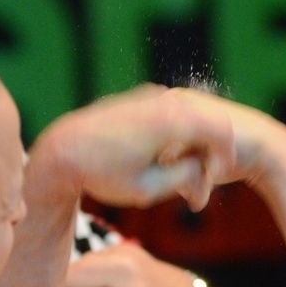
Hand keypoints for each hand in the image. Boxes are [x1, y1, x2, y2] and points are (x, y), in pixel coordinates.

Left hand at [31, 86, 237, 210]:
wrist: (59, 151)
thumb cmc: (101, 174)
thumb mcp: (147, 190)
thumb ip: (184, 178)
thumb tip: (204, 170)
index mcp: (171, 120)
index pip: (221, 130)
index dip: (226, 156)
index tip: (218, 177)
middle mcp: (163, 101)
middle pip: (206, 124)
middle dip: (208, 154)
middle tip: (198, 186)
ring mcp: (150, 96)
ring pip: (188, 120)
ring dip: (191, 146)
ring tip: (176, 178)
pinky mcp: (138, 99)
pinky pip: (169, 116)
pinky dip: (174, 137)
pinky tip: (158, 163)